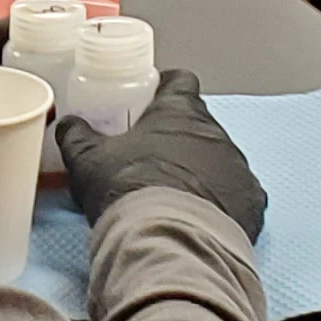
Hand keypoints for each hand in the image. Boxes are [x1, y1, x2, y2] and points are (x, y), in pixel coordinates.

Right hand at [58, 72, 267, 241]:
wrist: (168, 240)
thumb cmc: (128, 189)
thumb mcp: (88, 159)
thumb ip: (77, 135)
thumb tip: (69, 125)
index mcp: (179, 111)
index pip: (180, 81)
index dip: (165, 88)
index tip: (150, 101)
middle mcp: (216, 131)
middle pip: (199, 123)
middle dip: (179, 137)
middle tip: (152, 159)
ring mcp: (238, 166)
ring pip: (220, 158)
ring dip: (201, 170)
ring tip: (175, 195)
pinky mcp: (252, 201)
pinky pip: (238, 194)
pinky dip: (223, 202)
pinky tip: (202, 217)